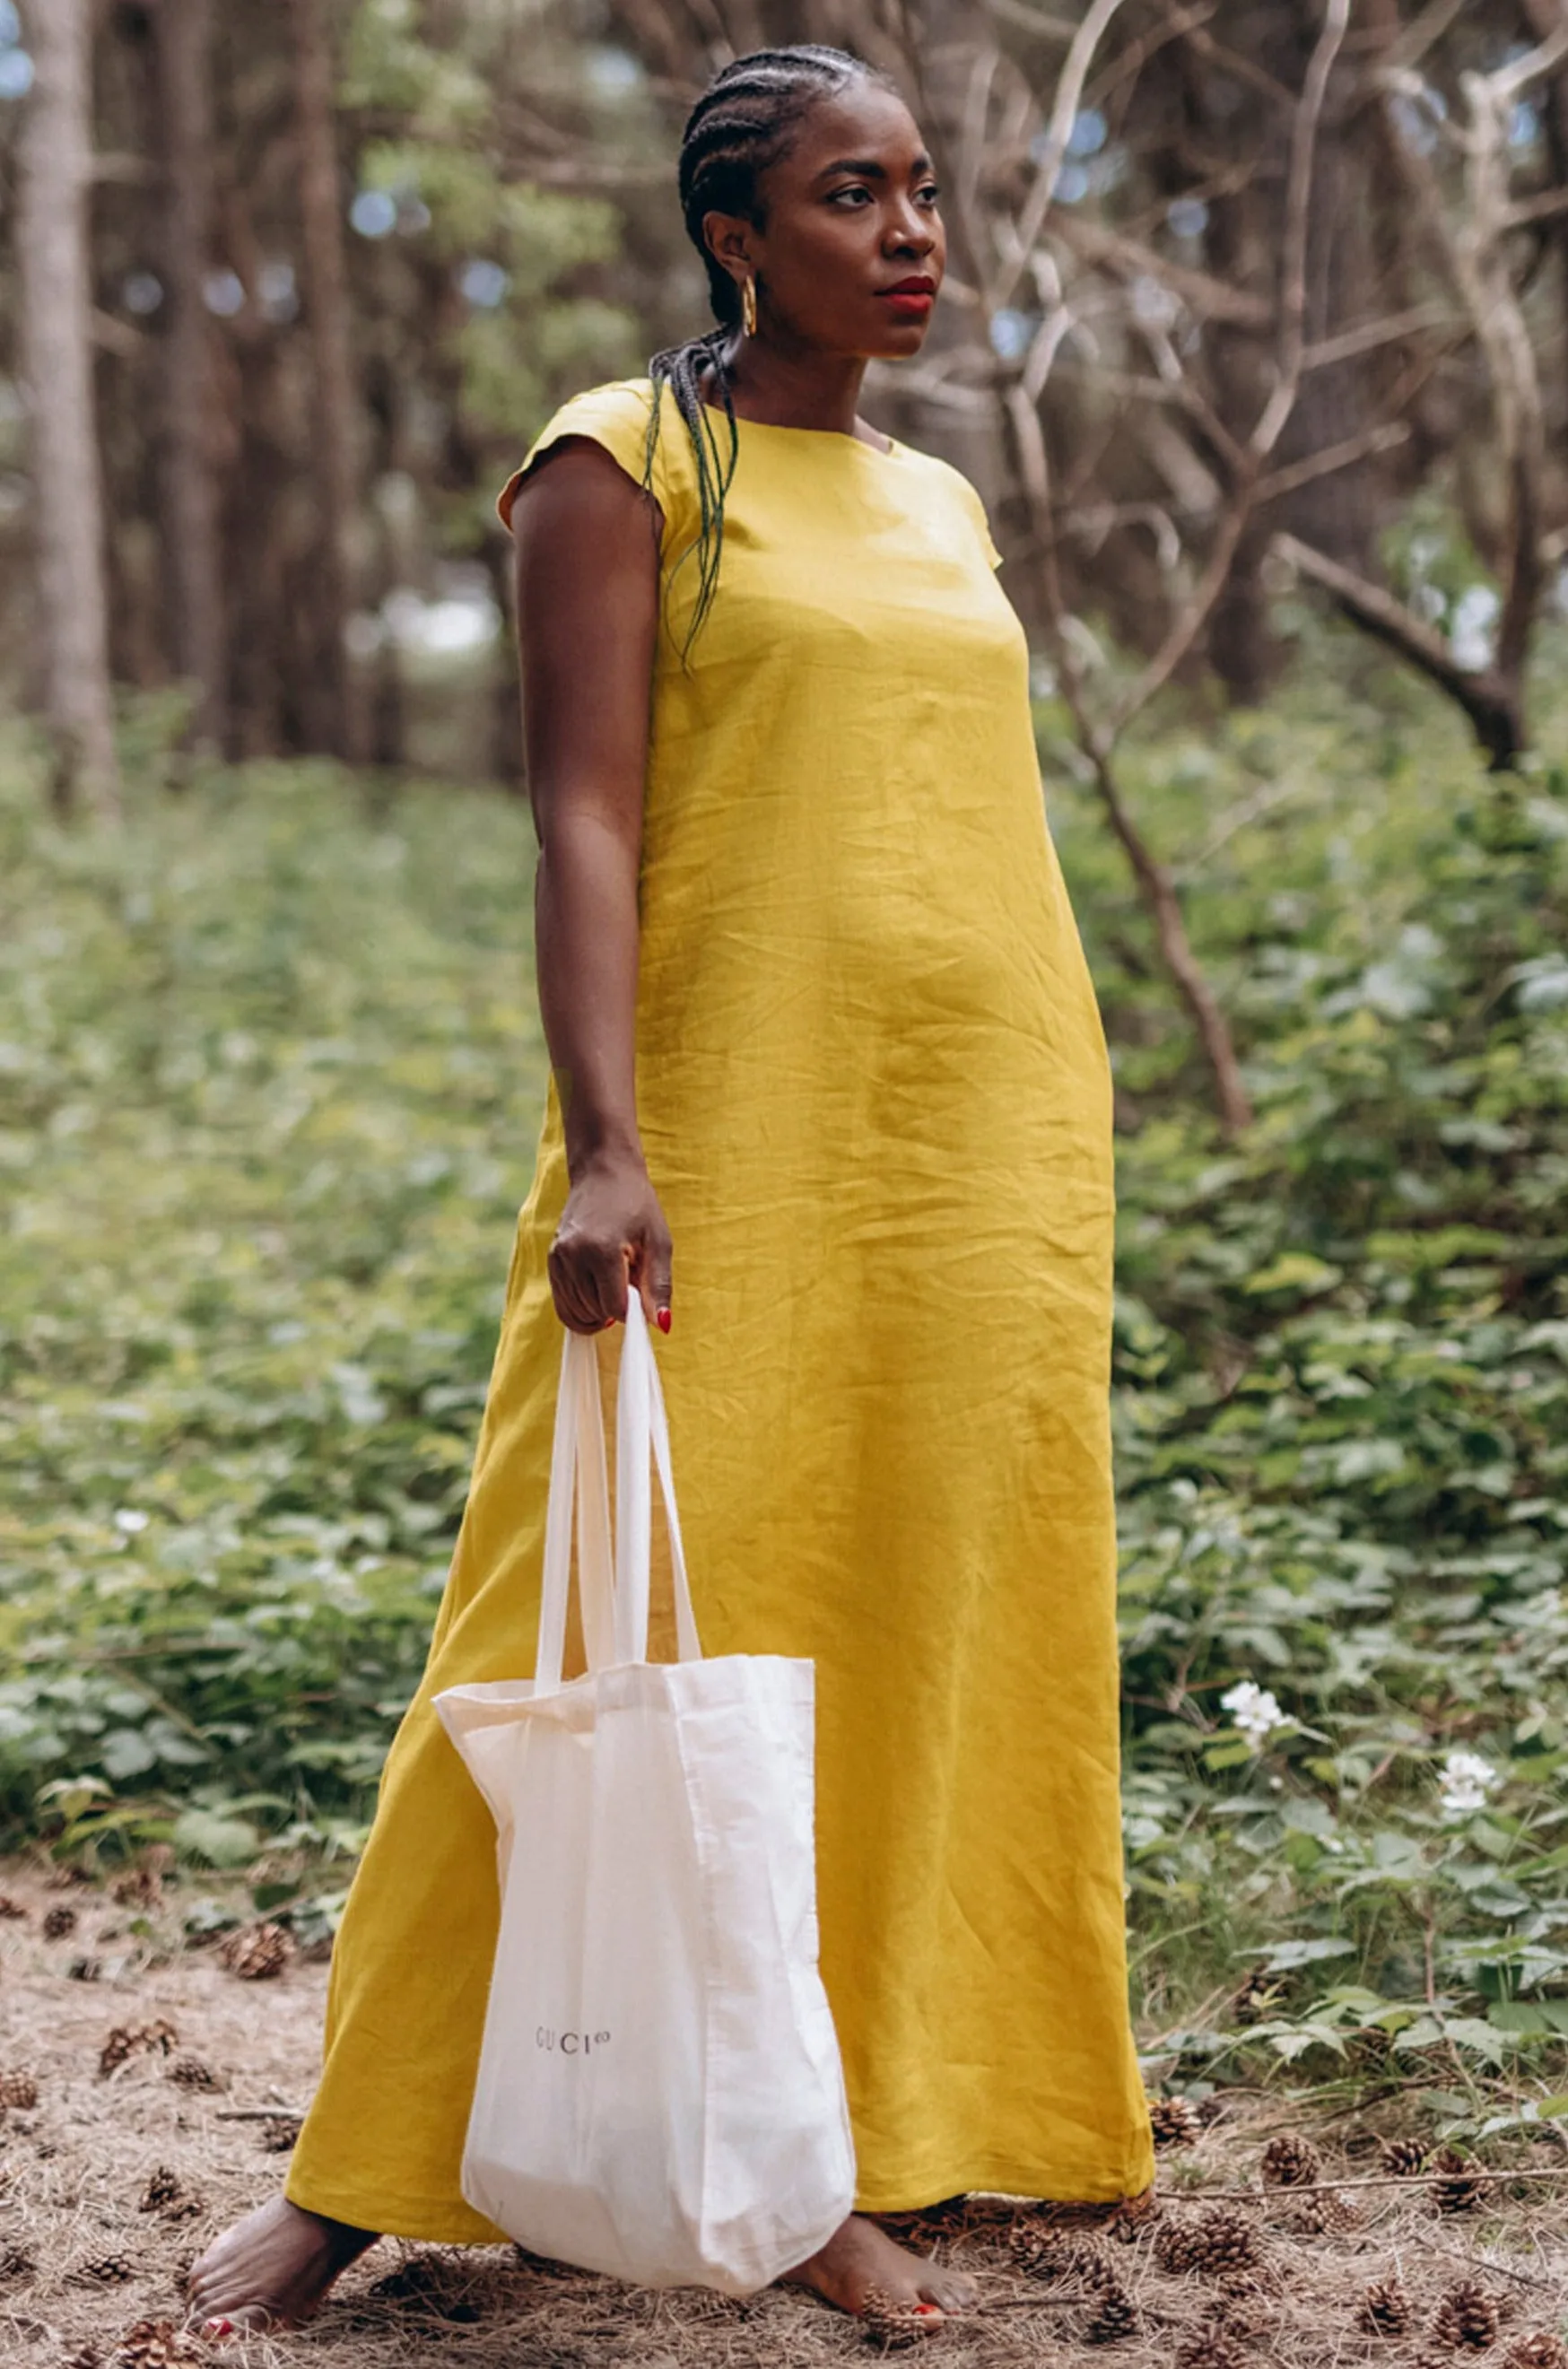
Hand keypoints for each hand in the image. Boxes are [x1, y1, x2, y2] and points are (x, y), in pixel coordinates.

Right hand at [547, 1150, 672, 1335]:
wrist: (604, 1174)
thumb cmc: (637, 1206)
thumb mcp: (659, 1243)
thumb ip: (658, 1287)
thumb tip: (662, 1325)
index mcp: (602, 1250)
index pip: (615, 1307)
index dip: (632, 1311)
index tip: (641, 1295)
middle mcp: (574, 1256)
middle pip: (596, 1312)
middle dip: (616, 1309)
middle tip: (630, 1282)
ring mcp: (558, 1259)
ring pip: (577, 1312)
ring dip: (599, 1311)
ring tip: (614, 1283)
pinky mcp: (551, 1261)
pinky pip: (563, 1304)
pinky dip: (581, 1309)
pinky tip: (598, 1295)